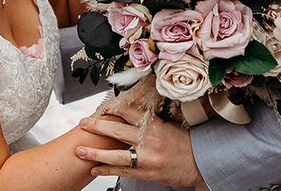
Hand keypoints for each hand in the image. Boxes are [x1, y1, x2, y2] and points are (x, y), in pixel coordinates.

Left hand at [75, 102, 204, 187]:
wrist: (200, 163)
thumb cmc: (184, 142)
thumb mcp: (167, 124)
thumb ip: (148, 119)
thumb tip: (127, 110)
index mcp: (154, 124)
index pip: (128, 111)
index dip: (112, 108)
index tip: (101, 106)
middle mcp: (149, 140)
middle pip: (117, 131)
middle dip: (97, 126)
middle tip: (84, 123)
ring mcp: (147, 158)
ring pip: (115, 155)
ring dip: (95, 153)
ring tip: (80, 150)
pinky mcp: (146, 173)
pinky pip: (122, 171)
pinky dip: (106, 170)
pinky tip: (95, 168)